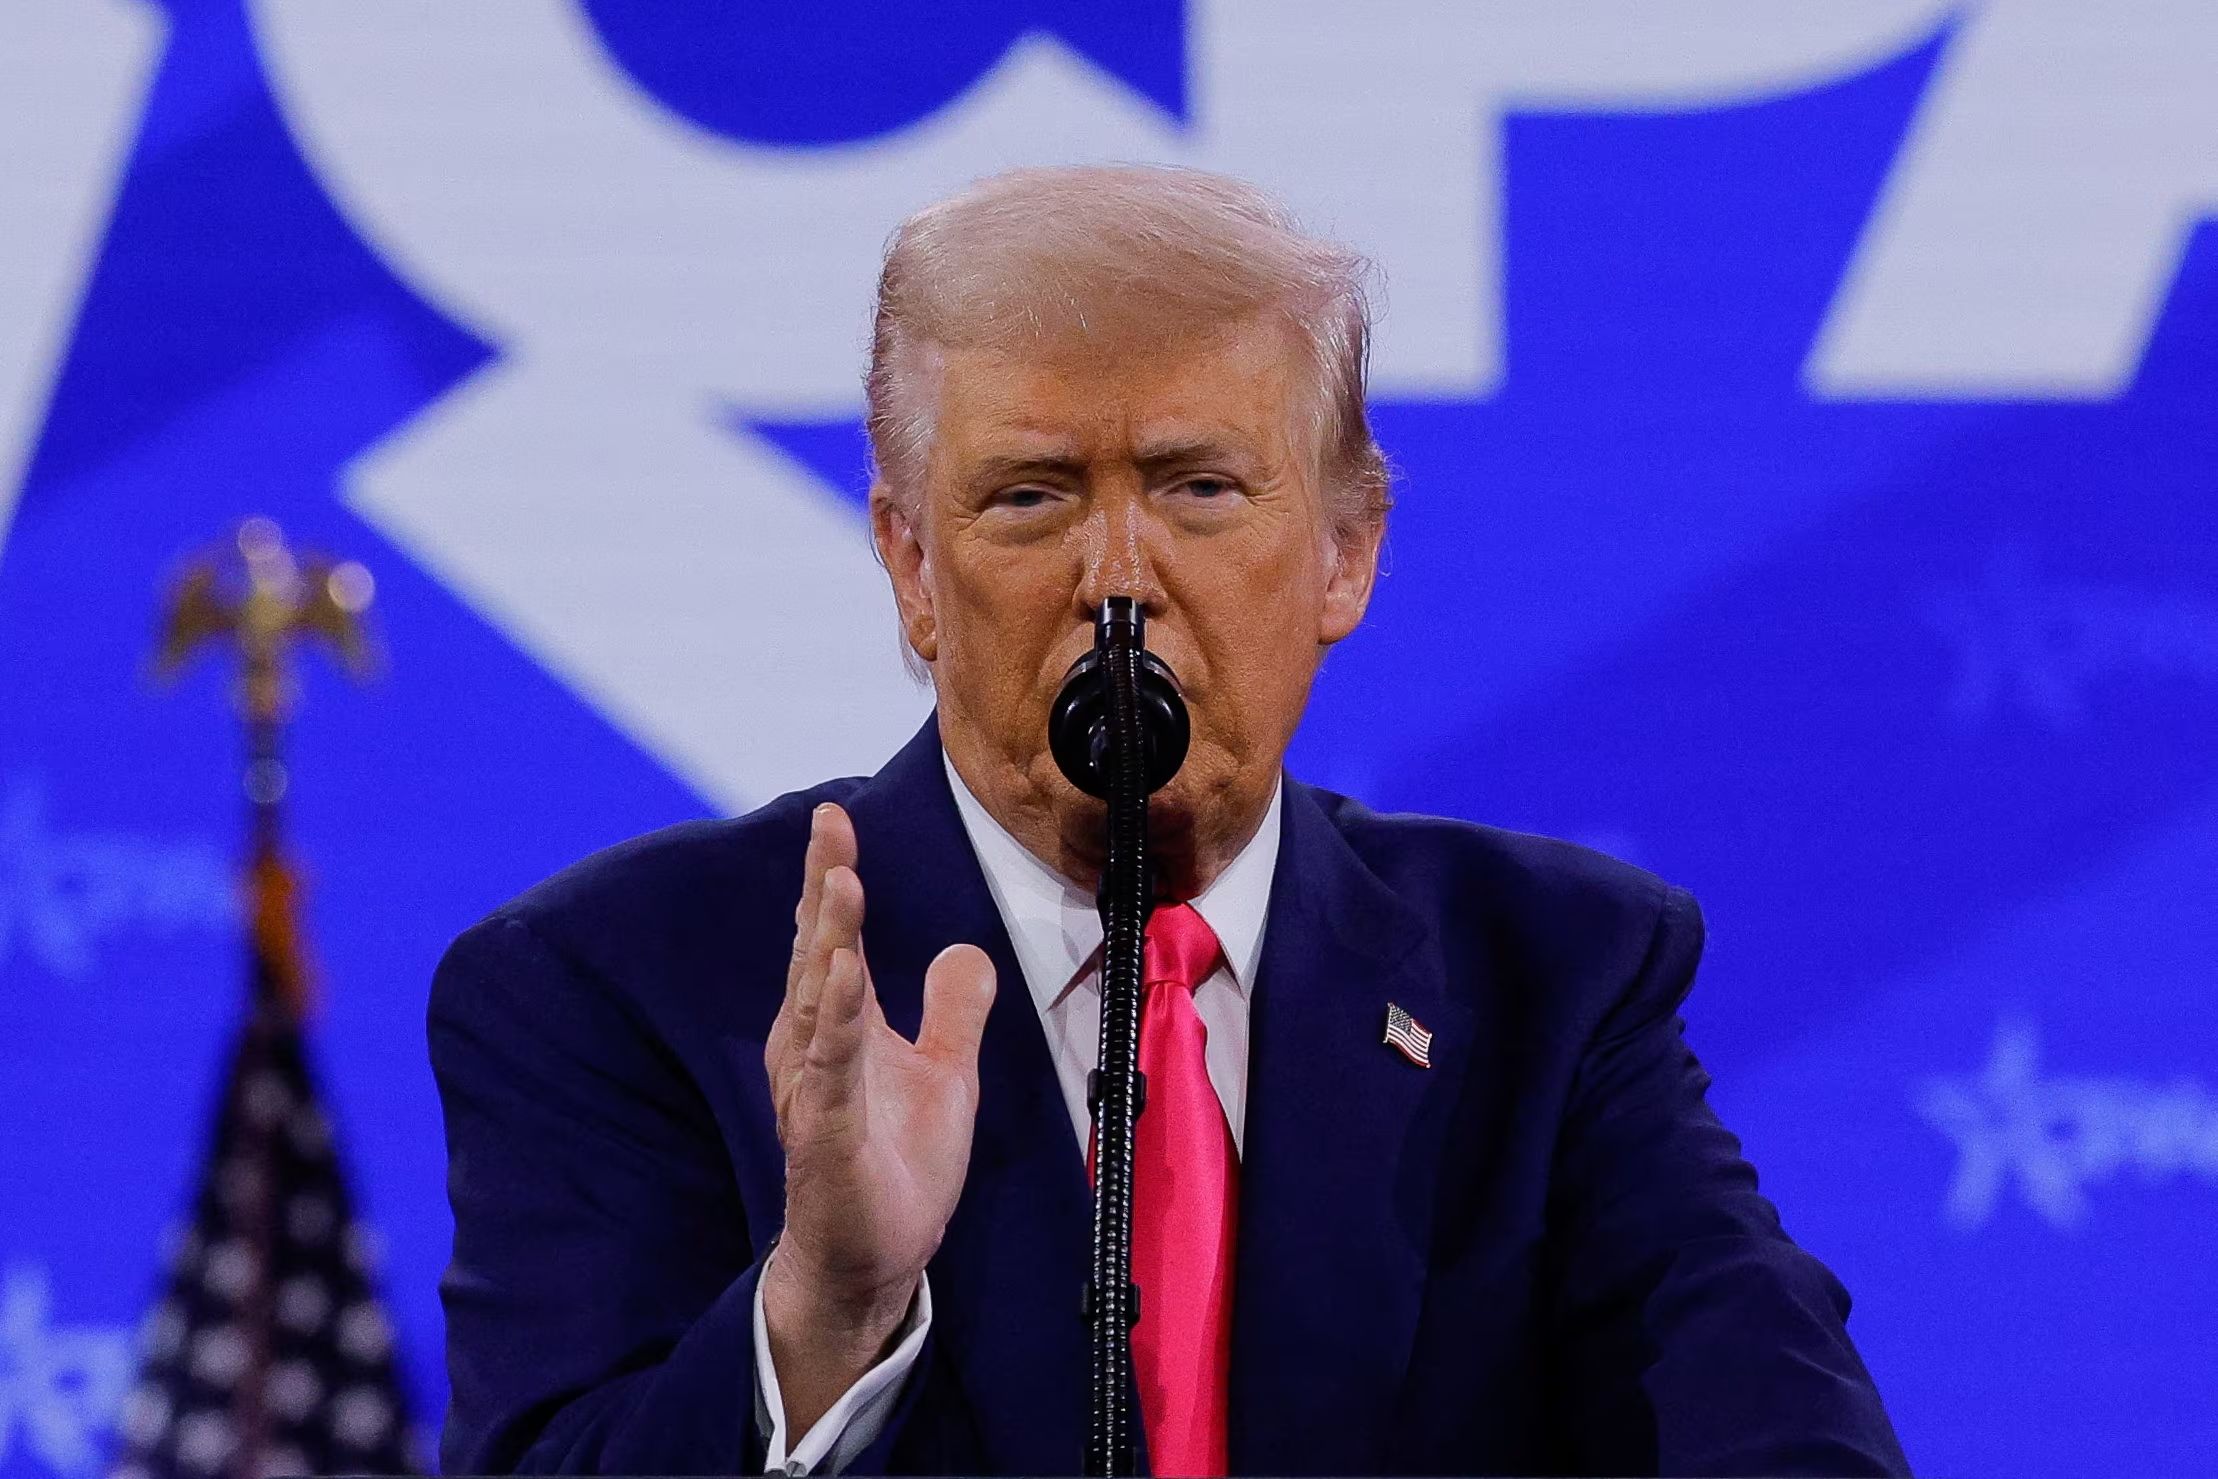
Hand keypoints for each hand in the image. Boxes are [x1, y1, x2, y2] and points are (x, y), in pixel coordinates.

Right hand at [761, 802, 996, 1437]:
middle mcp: (813, 1047)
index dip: (834, 878)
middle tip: (830, 824)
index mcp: (838, 1027)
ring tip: (841, 880)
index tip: (836, 820)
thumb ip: (953, 1011)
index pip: (836, 939)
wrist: (872, 1261)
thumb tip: (964, 948)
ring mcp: (814, 1088)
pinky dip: (835, 1019)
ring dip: (830, 939)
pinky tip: (843, 976)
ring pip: (819, 999)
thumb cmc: (896, 1166)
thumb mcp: (946, 1075)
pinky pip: (829, 1067)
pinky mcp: (823, 1132)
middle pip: (820, 952)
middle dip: (824, 885)